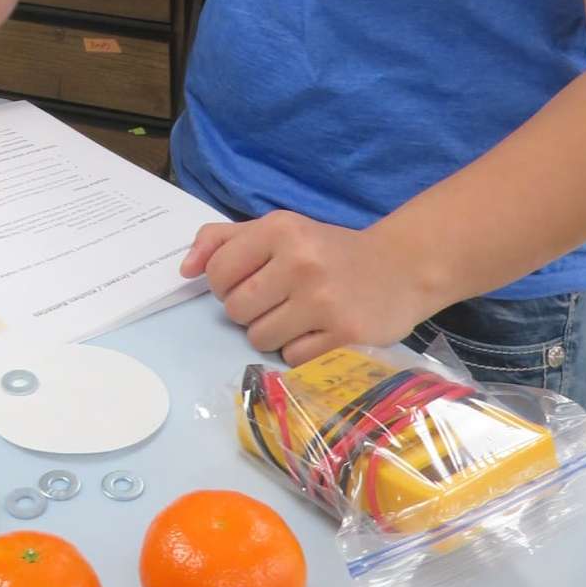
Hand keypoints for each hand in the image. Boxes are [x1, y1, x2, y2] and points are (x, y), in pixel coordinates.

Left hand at [181, 211, 435, 366]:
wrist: (401, 267)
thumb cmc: (329, 250)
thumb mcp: (279, 229)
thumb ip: (224, 240)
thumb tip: (184, 269)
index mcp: (280, 229)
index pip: (218, 271)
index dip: (225, 285)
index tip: (248, 283)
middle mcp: (300, 261)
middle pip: (236, 309)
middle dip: (250, 311)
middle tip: (277, 301)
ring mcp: (323, 300)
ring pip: (260, 338)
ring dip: (273, 333)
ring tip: (299, 316)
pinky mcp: (345, 335)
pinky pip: (292, 357)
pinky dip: (300, 350)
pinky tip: (319, 331)